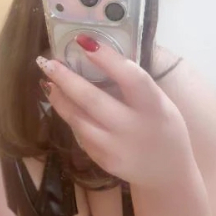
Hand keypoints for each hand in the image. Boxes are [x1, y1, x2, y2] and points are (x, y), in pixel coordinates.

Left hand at [36, 36, 194, 187]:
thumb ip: (134, 85)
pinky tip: (63, 104)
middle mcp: (134, 128)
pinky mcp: (103, 162)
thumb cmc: (163, 126)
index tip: (82, 41)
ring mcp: (116, 148)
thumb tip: (98, 56)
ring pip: (78, 119)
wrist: (168, 174)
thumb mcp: (160, 102)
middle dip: (66, 79)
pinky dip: (70, 116)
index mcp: (154, 107)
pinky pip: (81, 135)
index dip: (107, 58)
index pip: (130, 78)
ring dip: (59, 98)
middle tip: (47, 62)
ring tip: (48, 81)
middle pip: (92, 100)